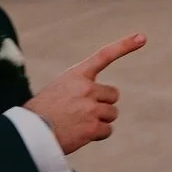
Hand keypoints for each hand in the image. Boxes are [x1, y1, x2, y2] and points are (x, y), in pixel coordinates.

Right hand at [24, 34, 145, 154]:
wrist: (30, 133)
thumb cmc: (42, 111)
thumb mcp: (59, 89)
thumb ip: (81, 89)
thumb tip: (105, 100)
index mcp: (76, 75)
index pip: (104, 55)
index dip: (125, 46)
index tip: (142, 37)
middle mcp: (86, 88)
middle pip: (113, 95)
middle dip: (102, 104)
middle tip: (82, 112)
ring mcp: (90, 107)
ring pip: (112, 114)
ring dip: (99, 120)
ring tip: (78, 123)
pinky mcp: (92, 127)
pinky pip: (107, 130)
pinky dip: (97, 134)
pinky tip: (80, 134)